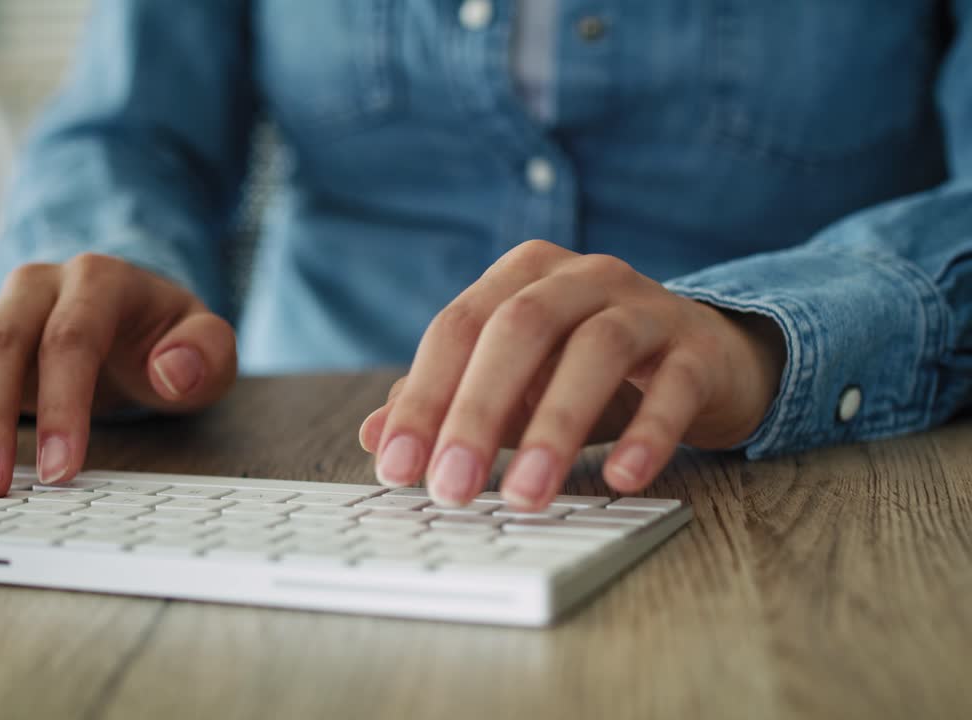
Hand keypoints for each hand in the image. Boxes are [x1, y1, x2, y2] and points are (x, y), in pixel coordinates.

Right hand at [0, 253, 237, 496]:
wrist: (139, 315)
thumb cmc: (170, 340)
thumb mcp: (207, 346)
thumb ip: (205, 354)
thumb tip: (171, 371)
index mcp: (99, 279)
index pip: (71, 338)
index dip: (64, 404)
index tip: (58, 471)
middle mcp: (38, 284)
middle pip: (1, 341)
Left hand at [358, 241, 784, 508]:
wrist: (704, 358)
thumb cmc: (586, 371)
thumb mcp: (513, 382)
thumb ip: (445, 400)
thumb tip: (374, 437)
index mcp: (521, 275)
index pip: (457, 328)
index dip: (424, 398)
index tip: (397, 467)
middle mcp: (581, 276)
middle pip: (517, 329)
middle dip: (476, 411)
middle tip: (450, 488)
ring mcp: (645, 306)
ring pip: (595, 350)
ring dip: (555, 426)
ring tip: (526, 496)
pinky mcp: (699, 347)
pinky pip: (674, 385)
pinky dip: (647, 432)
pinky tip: (621, 478)